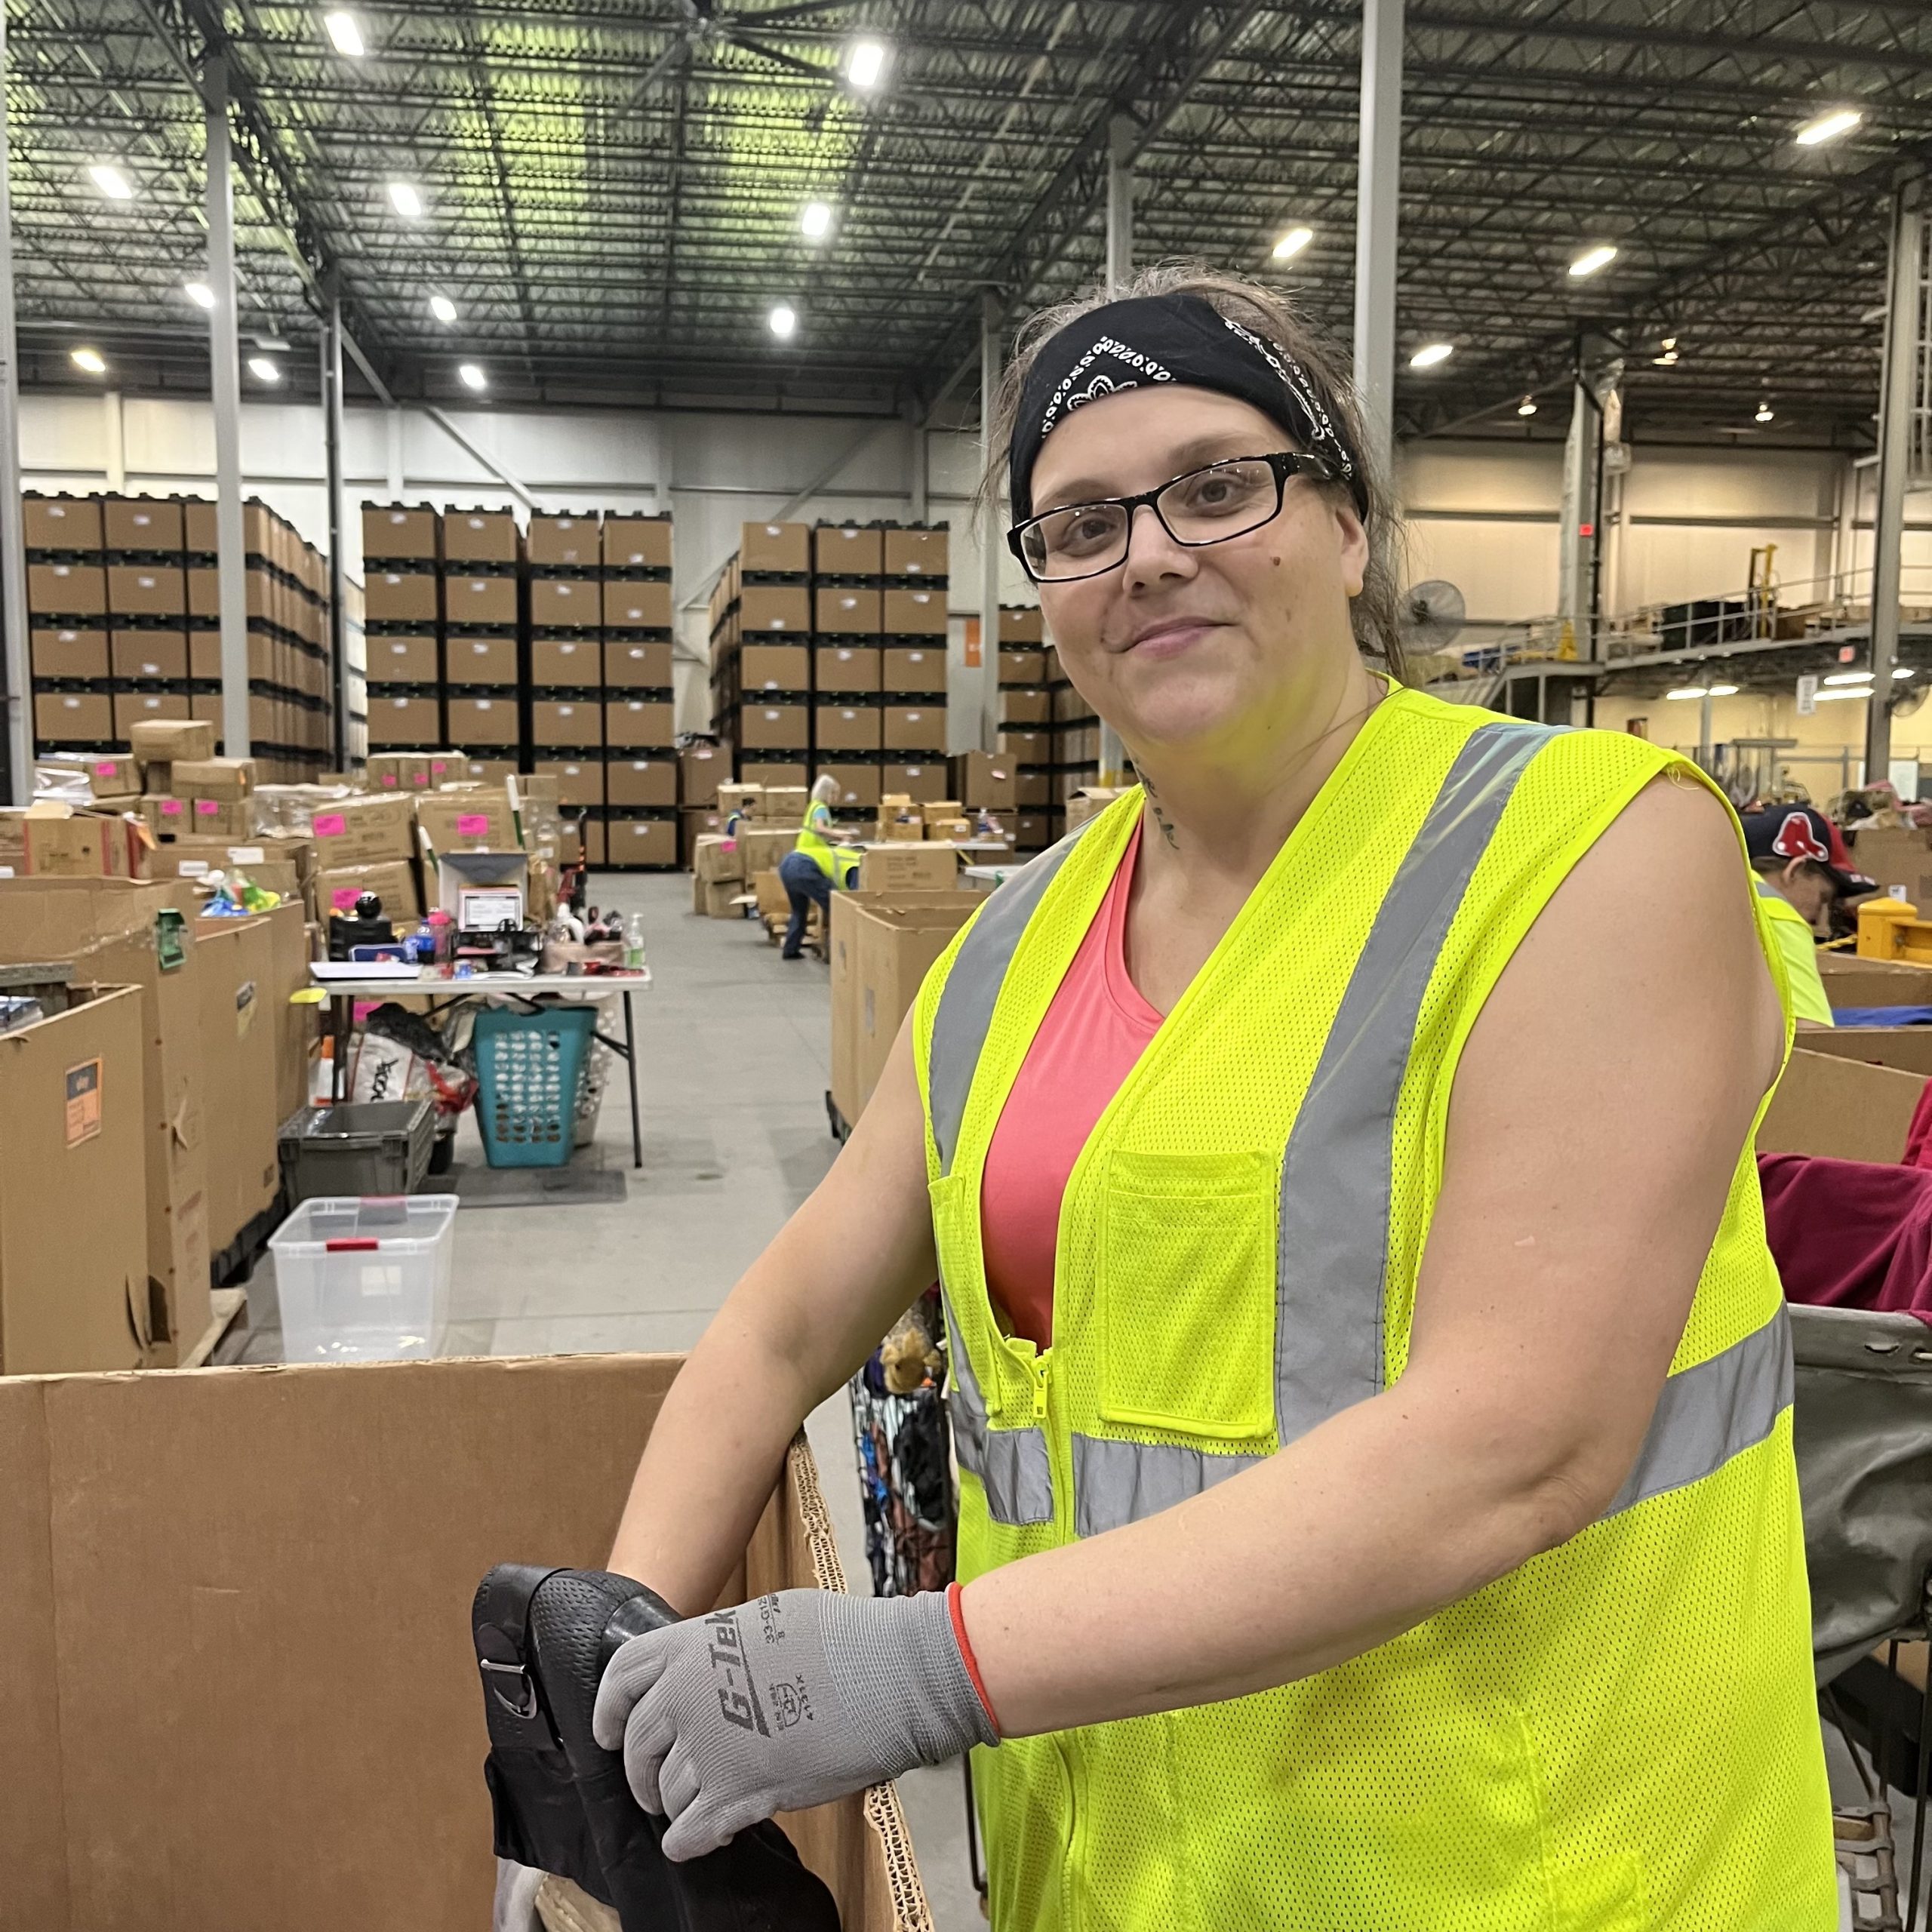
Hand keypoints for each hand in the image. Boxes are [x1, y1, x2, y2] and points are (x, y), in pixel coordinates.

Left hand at [591, 1586, 996, 1860]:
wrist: (887, 1675)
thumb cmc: (844, 1640)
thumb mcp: (770, 1619)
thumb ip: (725, 1646)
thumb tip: (713, 1667)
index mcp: (693, 1645)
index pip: (622, 1677)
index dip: (609, 1709)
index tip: (609, 1732)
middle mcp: (686, 1695)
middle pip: (636, 1746)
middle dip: (645, 1771)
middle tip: (661, 1783)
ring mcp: (707, 1747)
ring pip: (665, 1794)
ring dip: (679, 1805)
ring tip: (707, 1804)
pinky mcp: (734, 1796)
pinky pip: (686, 1835)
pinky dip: (691, 1841)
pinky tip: (711, 1835)